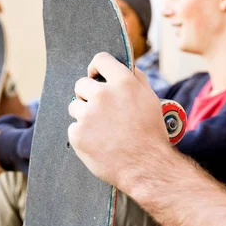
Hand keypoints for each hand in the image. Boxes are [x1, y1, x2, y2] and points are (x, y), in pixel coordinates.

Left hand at [68, 52, 168, 188]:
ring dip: (84, 114)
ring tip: (102, 129)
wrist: (146, 166)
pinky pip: (74, 128)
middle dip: (88, 94)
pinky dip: (83, 134)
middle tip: (100, 109)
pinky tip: (99, 142)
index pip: (101, 59)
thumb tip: (126, 67)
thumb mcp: (151, 100)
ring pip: (74, 106)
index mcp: (123, 83)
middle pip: (81, 83)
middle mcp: (103, 95)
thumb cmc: (151, 133)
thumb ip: (136, 80)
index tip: (96, 75)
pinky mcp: (77, 134)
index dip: (97, 67)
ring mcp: (88, 115)